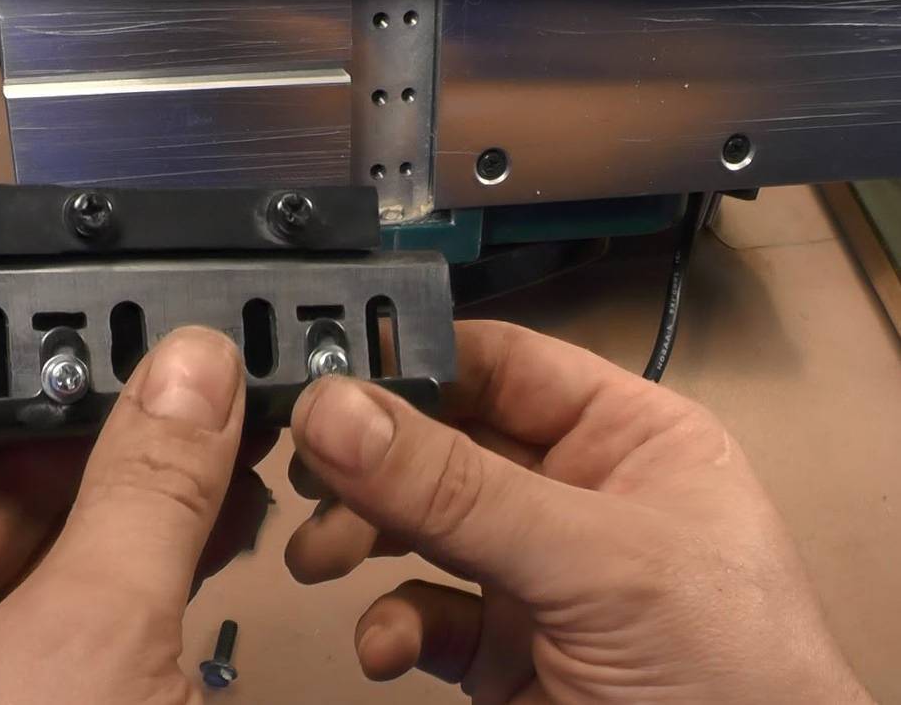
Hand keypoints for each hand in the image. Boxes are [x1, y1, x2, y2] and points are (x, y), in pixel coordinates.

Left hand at [0, 327, 270, 704]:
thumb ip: (141, 492)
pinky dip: (158, 554)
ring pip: (59, 540)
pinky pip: (95, 599)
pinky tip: (222, 512)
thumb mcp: (82, 641)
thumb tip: (186, 368)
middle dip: (104, 428)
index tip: (105, 319)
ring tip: (226, 430)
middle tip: (187, 371)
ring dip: (145, 488)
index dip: (11, 365)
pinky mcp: (46, 702)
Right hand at [285, 321, 871, 703]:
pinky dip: (388, 626)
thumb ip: (458, 489)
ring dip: (359, 538)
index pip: (502, 365)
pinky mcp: (500, 650)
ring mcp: (532, 574)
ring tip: (318, 558)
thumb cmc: (728, 671)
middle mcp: (573, 494)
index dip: (416, 360)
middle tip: (304, 471)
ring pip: (418, 527)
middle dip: (370, 461)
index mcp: (624, 437)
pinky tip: (383, 647)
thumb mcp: (592, 560)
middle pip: (442, 445)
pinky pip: (422, 615)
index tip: (325, 373)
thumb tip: (335, 411)